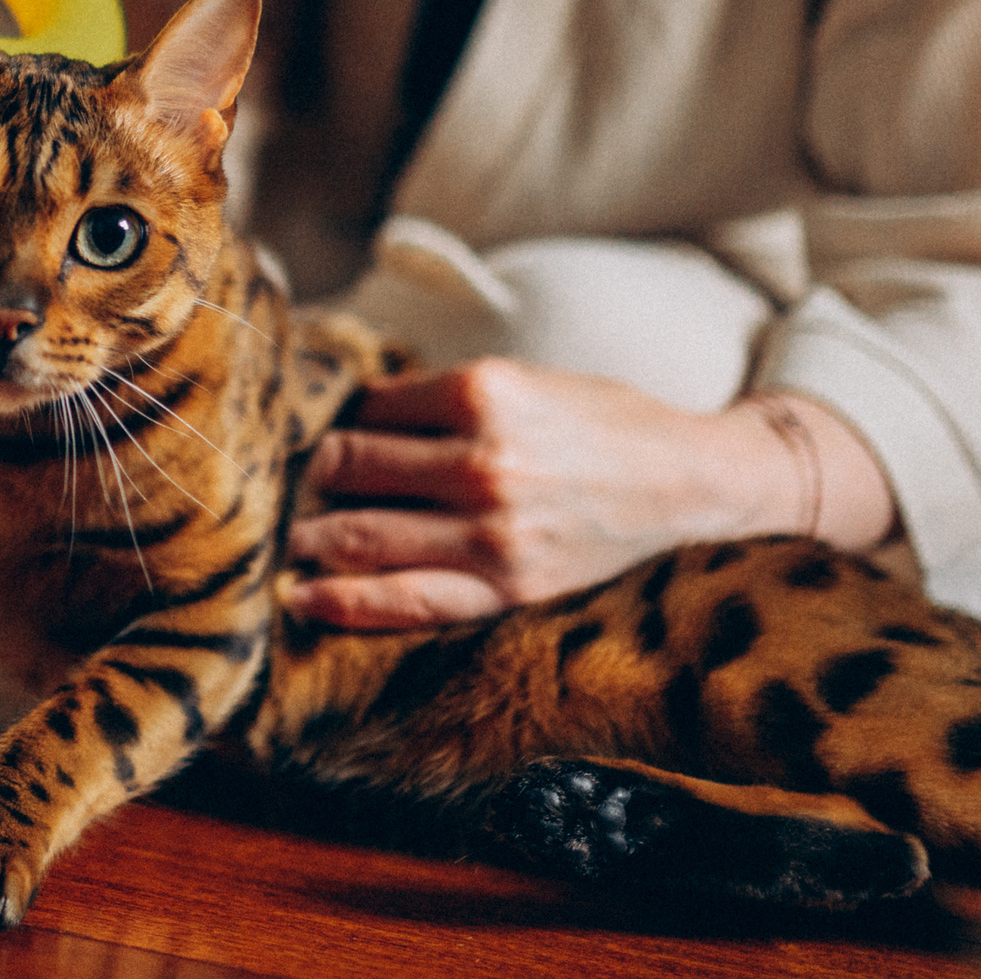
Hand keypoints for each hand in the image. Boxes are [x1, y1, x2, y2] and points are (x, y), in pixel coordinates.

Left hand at [284, 358, 758, 629]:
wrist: (692, 485)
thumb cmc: (602, 424)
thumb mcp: (522, 380)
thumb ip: (440, 400)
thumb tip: (347, 418)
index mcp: (483, 393)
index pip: (366, 409)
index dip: (334, 422)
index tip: (316, 436)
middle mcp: (482, 462)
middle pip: (350, 467)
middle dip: (310, 478)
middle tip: (288, 487)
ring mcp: (493, 533)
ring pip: (361, 534)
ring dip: (310, 538)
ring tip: (288, 539)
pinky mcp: (508, 589)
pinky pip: (406, 601)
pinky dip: (343, 600)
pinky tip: (304, 596)